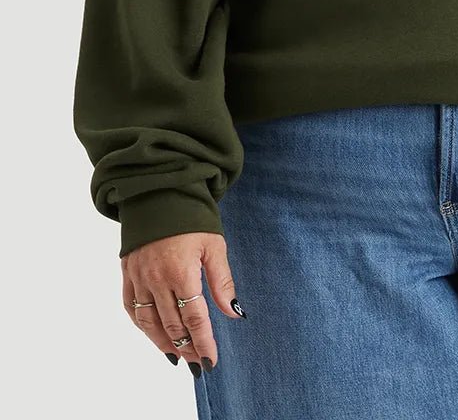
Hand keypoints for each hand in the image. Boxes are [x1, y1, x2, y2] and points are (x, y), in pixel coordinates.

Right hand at [121, 231, 243, 375]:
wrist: (160, 192)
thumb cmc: (192, 217)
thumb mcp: (214, 245)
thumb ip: (222, 282)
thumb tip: (234, 312)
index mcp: (181, 271)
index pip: (194, 317)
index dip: (203, 342)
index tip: (210, 359)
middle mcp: (156, 279)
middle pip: (171, 324)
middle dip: (186, 346)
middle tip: (197, 361)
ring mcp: (139, 277)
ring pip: (149, 322)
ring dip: (163, 342)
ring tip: (178, 355)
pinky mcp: (128, 273)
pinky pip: (132, 308)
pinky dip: (142, 325)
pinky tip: (154, 334)